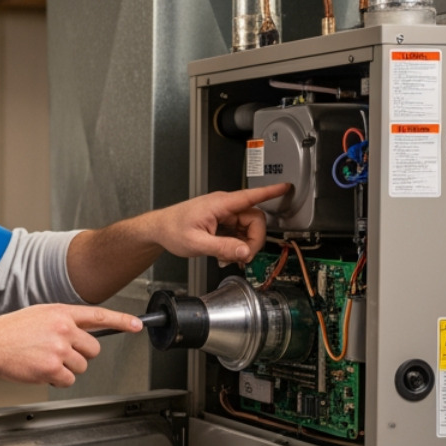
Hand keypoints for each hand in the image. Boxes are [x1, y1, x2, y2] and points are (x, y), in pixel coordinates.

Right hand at [0, 304, 141, 387]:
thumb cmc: (9, 332)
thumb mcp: (38, 316)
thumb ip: (61, 322)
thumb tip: (81, 333)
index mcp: (60, 313)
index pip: (98, 315)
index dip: (121, 320)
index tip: (136, 325)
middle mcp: (63, 329)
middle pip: (93, 349)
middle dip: (81, 355)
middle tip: (61, 354)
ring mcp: (59, 349)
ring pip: (81, 367)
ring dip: (67, 368)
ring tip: (44, 360)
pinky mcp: (52, 368)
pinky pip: (68, 380)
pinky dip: (57, 379)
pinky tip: (41, 370)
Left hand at [149, 184, 289, 263]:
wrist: (159, 229)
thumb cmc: (172, 229)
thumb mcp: (196, 243)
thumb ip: (222, 248)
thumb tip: (245, 252)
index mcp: (219, 204)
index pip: (250, 196)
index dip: (271, 192)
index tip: (286, 187)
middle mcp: (224, 206)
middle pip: (255, 220)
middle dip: (253, 241)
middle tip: (242, 257)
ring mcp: (224, 214)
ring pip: (248, 229)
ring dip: (243, 246)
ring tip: (228, 258)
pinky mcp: (222, 222)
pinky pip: (239, 233)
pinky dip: (236, 246)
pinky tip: (225, 254)